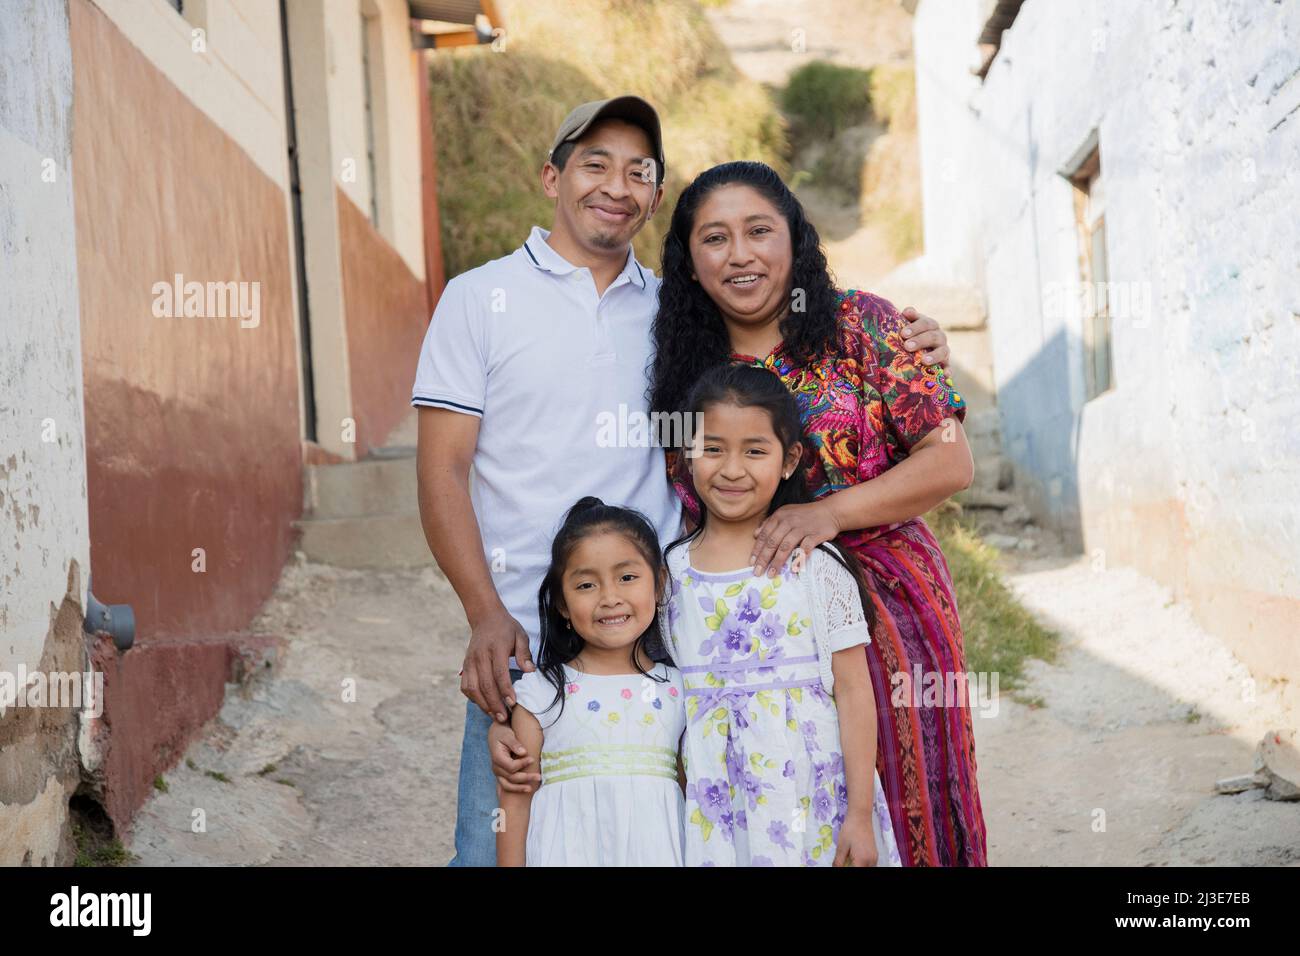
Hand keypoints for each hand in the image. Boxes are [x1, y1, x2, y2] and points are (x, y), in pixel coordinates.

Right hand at [461, 607, 532, 722]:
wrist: (485, 618)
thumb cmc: (506, 628)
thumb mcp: (521, 636)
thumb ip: (525, 654)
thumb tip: (530, 672)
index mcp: (496, 648)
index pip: (499, 673)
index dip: (505, 690)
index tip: (513, 703)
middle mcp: (480, 656)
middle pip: (485, 684)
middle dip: (494, 704)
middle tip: (504, 718)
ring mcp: (470, 662)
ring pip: (472, 688)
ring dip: (483, 704)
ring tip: (495, 716)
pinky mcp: (464, 666)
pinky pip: (465, 686)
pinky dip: (473, 698)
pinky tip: (484, 705)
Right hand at [489, 722, 540, 792]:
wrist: (496, 735)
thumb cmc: (503, 733)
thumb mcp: (508, 735)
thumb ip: (514, 744)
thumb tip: (523, 752)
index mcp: (497, 758)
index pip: (511, 766)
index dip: (522, 764)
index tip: (532, 759)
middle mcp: (496, 767)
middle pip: (511, 777)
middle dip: (526, 777)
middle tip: (539, 776)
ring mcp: (498, 773)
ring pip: (507, 785)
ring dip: (520, 788)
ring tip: (531, 788)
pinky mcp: (501, 775)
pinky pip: (507, 786)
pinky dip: (516, 789)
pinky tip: (526, 789)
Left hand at [751, 500, 839, 577]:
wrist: (830, 511)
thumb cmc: (806, 515)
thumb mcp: (785, 513)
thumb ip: (770, 523)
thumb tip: (755, 534)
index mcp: (780, 516)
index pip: (765, 535)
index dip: (757, 549)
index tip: (752, 563)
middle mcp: (789, 521)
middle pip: (773, 542)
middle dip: (764, 558)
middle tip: (757, 572)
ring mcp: (802, 528)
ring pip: (786, 546)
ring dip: (777, 561)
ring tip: (771, 573)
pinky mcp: (816, 534)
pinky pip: (805, 547)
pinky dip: (799, 558)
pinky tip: (793, 568)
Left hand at [833, 813, 878, 866]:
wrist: (861, 816)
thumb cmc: (850, 830)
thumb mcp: (841, 846)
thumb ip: (838, 861)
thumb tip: (835, 869)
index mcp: (862, 860)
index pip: (855, 872)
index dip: (848, 869)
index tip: (843, 864)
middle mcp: (871, 861)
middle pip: (863, 870)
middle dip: (854, 867)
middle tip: (846, 862)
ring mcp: (875, 858)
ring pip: (867, 868)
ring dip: (859, 866)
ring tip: (850, 861)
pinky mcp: (875, 854)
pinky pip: (870, 865)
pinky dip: (863, 865)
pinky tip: (856, 859)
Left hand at [900, 306, 949, 367]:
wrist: (920, 349)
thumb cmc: (910, 335)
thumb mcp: (908, 325)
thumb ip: (908, 318)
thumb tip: (907, 311)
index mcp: (930, 325)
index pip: (925, 323)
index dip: (915, 328)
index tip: (903, 334)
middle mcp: (939, 336)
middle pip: (933, 336)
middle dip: (920, 341)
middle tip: (907, 346)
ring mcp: (943, 350)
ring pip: (943, 351)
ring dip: (934, 355)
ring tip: (924, 360)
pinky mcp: (945, 363)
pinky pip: (948, 367)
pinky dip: (948, 370)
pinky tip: (946, 375)